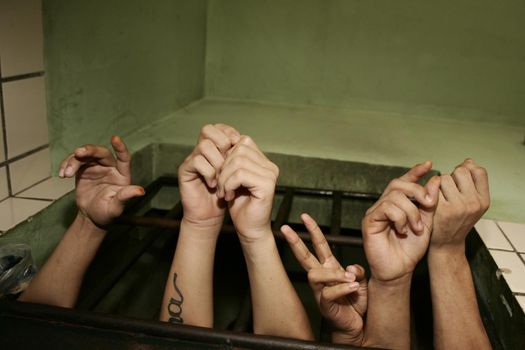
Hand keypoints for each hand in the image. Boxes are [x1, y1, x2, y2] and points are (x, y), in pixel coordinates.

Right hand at [58, 136, 143, 226]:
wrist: (91, 217)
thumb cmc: (107, 213)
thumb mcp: (116, 208)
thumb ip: (125, 197)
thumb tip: (140, 191)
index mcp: (122, 175)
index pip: (124, 158)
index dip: (120, 148)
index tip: (114, 138)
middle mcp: (110, 168)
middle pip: (101, 153)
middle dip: (89, 150)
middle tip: (78, 153)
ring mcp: (97, 167)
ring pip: (86, 155)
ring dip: (73, 161)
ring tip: (66, 174)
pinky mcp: (84, 169)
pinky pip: (75, 161)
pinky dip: (66, 164)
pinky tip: (61, 174)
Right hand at [178, 124, 239, 228]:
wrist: (210, 215)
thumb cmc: (225, 195)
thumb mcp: (237, 174)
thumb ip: (239, 158)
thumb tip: (245, 140)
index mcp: (214, 148)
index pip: (218, 127)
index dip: (229, 132)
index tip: (239, 144)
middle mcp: (200, 151)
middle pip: (208, 129)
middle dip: (223, 143)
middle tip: (230, 159)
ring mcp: (191, 159)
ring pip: (204, 146)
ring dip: (218, 162)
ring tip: (222, 177)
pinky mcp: (185, 171)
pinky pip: (197, 161)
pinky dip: (209, 173)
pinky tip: (213, 184)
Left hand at [217, 136, 278, 242]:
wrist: (249, 228)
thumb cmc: (240, 204)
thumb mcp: (232, 177)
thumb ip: (232, 160)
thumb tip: (222, 143)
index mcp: (264, 162)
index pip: (243, 141)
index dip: (227, 155)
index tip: (221, 174)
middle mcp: (270, 166)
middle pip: (240, 149)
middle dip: (224, 167)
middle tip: (220, 185)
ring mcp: (270, 175)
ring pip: (238, 161)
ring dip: (224, 177)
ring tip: (223, 191)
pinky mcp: (267, 185)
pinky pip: (240, 175)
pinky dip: (228, 185)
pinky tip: (229, 196)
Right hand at [281, 213, 366, 344]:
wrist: (358, 324)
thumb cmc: (357, 302)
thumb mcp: (361, 280)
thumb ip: (356, 270)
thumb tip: (350, 267)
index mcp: (330, 266)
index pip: (319, 244)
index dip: (313, 230)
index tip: (305, 216)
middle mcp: (322, 277)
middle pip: (304, 256)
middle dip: (295, 241)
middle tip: (286, 228)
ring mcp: (320, 290)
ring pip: (315, 274)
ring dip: (334, 274)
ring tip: (351, 278)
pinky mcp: (324, 305)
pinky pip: (329, 292)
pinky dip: (343, 288)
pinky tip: (353, 288)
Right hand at [362, 164, 440, 281]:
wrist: (400, 270)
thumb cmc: (411, 249)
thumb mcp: (427, 223)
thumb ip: (430, 203)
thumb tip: (435, 179)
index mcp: (398, 204)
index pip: (405, 181)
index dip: (415, 171)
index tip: (429, 165)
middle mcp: (385, 204)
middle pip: (397, 183)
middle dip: (416, 190)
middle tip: (430, 204)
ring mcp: (376, 212)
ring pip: (394, 196)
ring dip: (411, 211)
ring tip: (417, 228)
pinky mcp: (369, 221)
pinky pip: (386, 208)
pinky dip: (399, 218)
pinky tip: (403, 230)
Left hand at [431, 159, 489, 251]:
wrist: (446, 244)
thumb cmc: (456, 220)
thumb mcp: (471, 203)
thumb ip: (471, 183)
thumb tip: (468, 161)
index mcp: (483, 200)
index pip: (478, 171)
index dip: (467, 170)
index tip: (459, 180)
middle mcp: (473, 203)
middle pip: (461, 171)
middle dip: (451, 176)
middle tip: (446, 190)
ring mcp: (458, 207)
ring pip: (444, 177)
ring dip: (438, 183)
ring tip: (438, 197)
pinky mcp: (441, 209)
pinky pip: (432, 187)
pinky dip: (428, 191)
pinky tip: (429, 201)